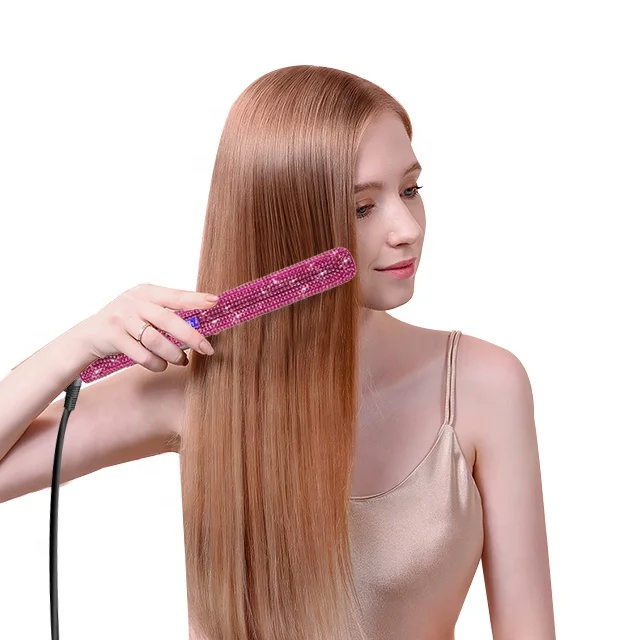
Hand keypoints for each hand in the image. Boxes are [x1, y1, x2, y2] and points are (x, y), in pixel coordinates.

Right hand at [74, 284, 218, 371]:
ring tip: (181, 361)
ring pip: (155, 340)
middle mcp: (133, 302)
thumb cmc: (125, 321)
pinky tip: (161, 365)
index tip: (214, 302)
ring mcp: (122, 319)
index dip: (195, 299)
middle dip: (191, 336)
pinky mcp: (113, 337)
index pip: (175, 295)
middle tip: (207, 349)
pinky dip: (155, 363)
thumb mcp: (143, 308)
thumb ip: (166, 311)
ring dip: (173, 354)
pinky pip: (141, 354)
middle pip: (168, 319)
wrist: (89, 334)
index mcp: (145, 292)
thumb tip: (201, 322)